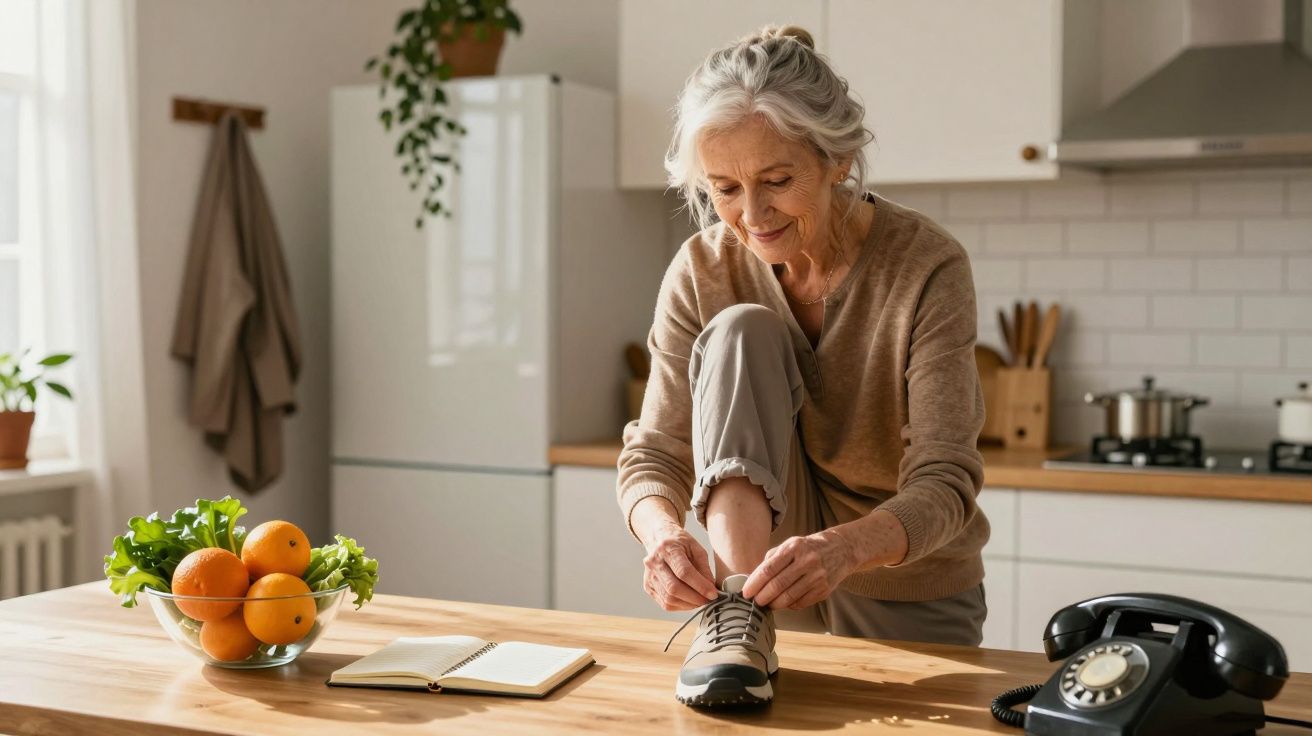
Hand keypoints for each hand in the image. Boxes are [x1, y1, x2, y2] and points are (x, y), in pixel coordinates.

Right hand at [641, 523, 718, 611]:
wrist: (659, 538)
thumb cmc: (680, 543)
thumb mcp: (696, 548)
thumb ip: (704, 568)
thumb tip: (710, 588)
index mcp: (667, 548)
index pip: (684, 572)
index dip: (700, 585)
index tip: (713, 593)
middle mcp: (654, 562)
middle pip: (674, 588)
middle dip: (694, 598)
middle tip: (708, 600)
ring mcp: (649, 576)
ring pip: (669, 599)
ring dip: (688, 604)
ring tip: (700, 600)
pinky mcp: (648, 587)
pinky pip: (665, 603)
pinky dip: (680, 606)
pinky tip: (689, 601)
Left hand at [741, 529, 856, 609]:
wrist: (841, 549)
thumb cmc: (809, 547)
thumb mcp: (790, 544)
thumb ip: (772, 558)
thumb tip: (754, 578)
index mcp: (794, 547)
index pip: (769, 568)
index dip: (755, 583)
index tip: (746, 592)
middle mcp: (807, 561)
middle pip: (778, 585)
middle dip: (762, 596)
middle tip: (755, 602)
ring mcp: (817, 576)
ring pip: (789, 597)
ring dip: (774, 604)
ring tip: (767, 604)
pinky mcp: (824, 590)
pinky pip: (801, 603)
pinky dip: (789, 606)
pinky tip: (784, 603)